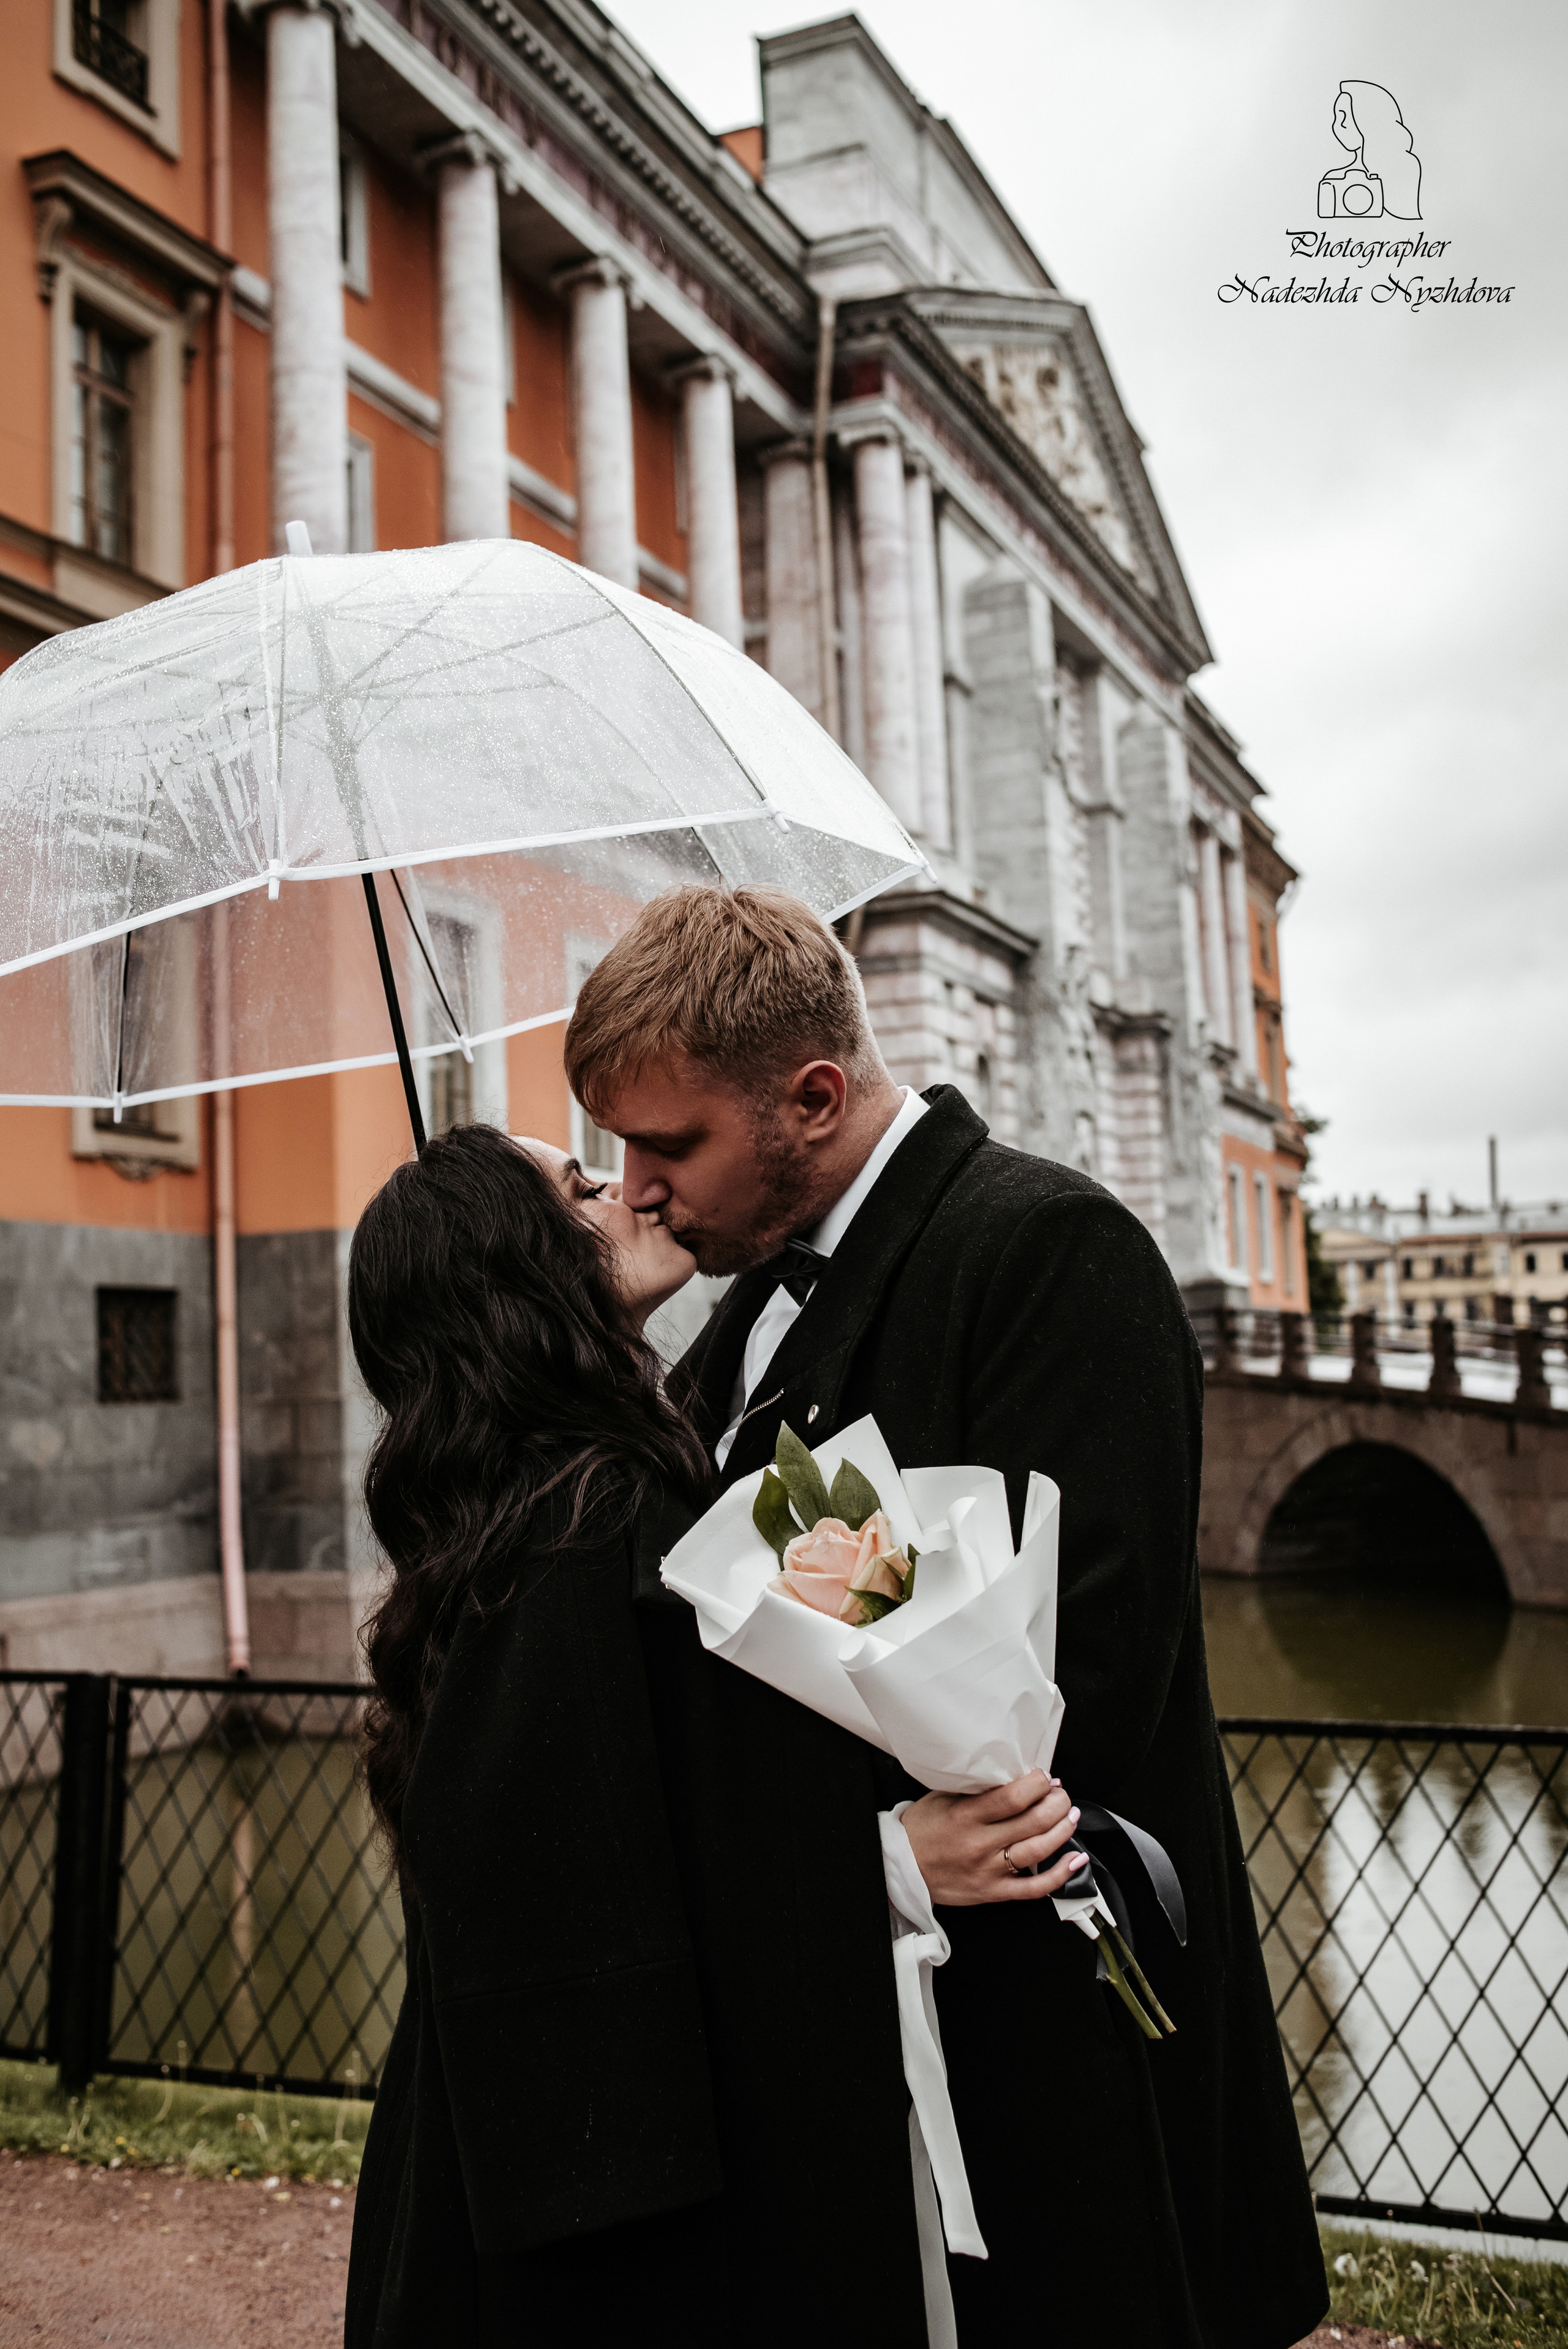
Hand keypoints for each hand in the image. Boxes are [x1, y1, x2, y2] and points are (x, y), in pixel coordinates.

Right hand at [900, 1770, 1086, 1907]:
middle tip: (1061, 1794)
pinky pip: (1033, 1888)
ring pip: (1038, 1850)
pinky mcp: (993, 1892)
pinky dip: (1060, 1875)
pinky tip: (1074, 1860)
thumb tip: (1015, 1776)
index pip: (1013, 1797)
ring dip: (1063, 1830)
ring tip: (1070, 1815)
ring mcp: (988, 1870)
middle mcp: (979, 1844)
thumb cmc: (922, 1829)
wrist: (900, 1867)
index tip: (1044, 1777)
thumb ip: (977, 1788)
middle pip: (1033, 1821)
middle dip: (1057, 1802)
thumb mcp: (943, 1797)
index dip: (1038, 1784)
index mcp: (965, 1816)